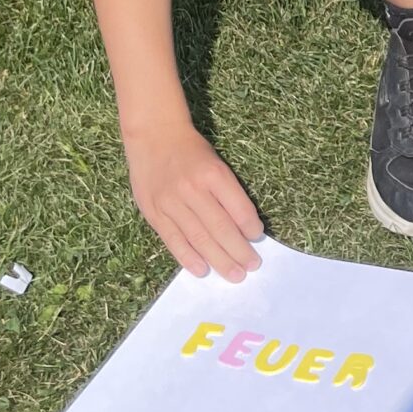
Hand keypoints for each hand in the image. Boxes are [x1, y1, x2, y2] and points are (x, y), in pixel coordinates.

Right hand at [123, 117, 263, 280]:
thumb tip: (244, 226)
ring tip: (235, 274)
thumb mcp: (217, 163)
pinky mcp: (154, 212)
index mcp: (214, 174)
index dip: (250, 227)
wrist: (154, 136)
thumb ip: (228, 193)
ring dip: (219, 259)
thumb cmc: (192, 152)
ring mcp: (171, 202)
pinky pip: (173, 240)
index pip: (238, 208)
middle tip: (252, 266)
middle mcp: (193, 189)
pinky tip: (202, 270)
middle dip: (239, 251)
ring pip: (199, 238)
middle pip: (220, 228)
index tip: (258, 239)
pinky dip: (189, 257)